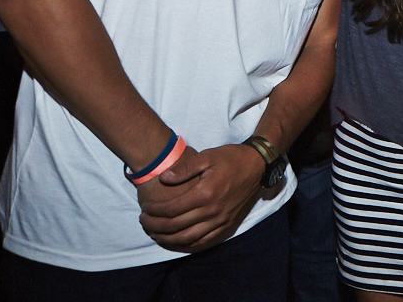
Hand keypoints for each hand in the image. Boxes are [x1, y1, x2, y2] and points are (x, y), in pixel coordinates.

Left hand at [138, 143, 263, 250]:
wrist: (259, 166)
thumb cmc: (232, 158)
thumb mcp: (207, 156)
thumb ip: (184, 168)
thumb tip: (164, 179)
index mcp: (206, 193)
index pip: (172, 210)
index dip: (154, 211)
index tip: (145, 208)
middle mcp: (213, 211)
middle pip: (176, 227)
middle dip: (155, 226)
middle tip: (144, 221)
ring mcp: (221, 220)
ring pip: (188, 239)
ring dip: (167, 239)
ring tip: (155, 233)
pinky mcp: (227, 225)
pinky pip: (203, 242)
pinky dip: (186, 245)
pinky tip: (176, 241)